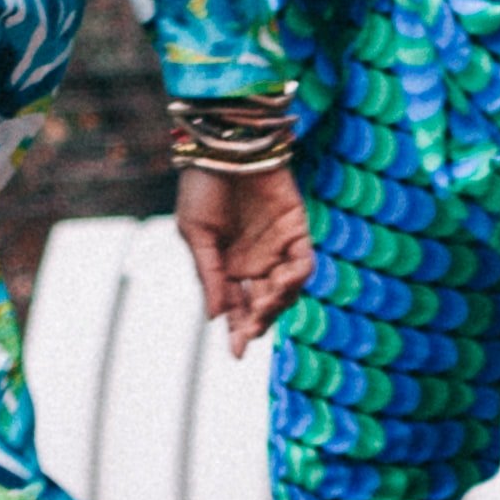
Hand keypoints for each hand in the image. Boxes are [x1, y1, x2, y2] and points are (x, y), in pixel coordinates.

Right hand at [177, 160, 312, 351]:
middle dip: (258, 321)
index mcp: (227, 267)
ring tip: (265, 303)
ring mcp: (277, 248)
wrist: (225, 146)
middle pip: (264, 305)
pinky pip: (303, 263)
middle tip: (251, 328)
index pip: (237, 308)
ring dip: (277, 302)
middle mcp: (254, 262)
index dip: (238, 331)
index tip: (235, 353)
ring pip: (286, 290)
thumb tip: (215, 319)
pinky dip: (297, 277)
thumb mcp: (196, 234)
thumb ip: (210, 275)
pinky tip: (284, 281)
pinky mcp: (297, 231)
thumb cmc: (202, 186)